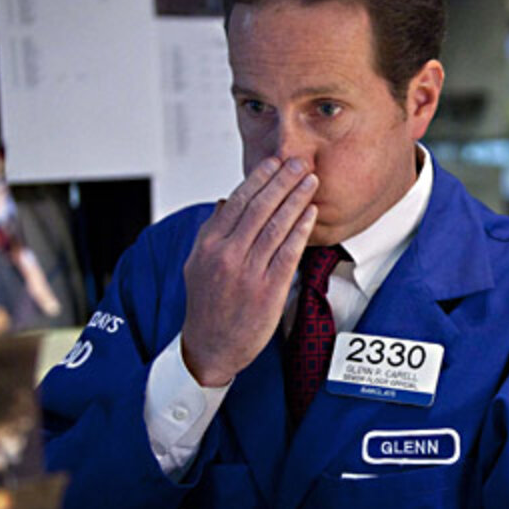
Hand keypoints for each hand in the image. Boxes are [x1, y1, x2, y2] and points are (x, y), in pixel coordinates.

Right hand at [181, 157, 318, 386]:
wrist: (210, 346)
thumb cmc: (208, 304)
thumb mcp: (198, 264)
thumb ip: (212, 233)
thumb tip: (224, 202)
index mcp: (209, 245)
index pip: (237, 202)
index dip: (259, 179)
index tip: (275, 161)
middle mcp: (226, 255)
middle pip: (259, 208)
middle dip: (282, 181)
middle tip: (300, 162)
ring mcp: (247, 273)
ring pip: (275, 226)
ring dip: (295, 199)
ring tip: (310, 180)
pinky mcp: (267, 290)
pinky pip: (287, 253)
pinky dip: (300, 230)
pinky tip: (311, 214)